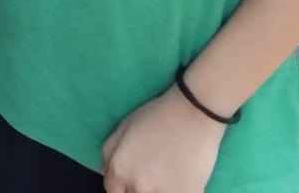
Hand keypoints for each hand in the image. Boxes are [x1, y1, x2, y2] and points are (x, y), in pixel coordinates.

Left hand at [101, 86, 226, 192]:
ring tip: (166, 175)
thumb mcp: (122, 128)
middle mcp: (138, 186)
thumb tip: (105, 172)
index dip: (121, 186)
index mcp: (120, 170)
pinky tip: (184, 179)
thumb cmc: (156, 116)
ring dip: (158, 190)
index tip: (131, 181)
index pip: (112, 191)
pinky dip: (180, 190)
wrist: (192, 113)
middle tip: (150, 173)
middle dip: (138, 188)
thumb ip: (109, 154)